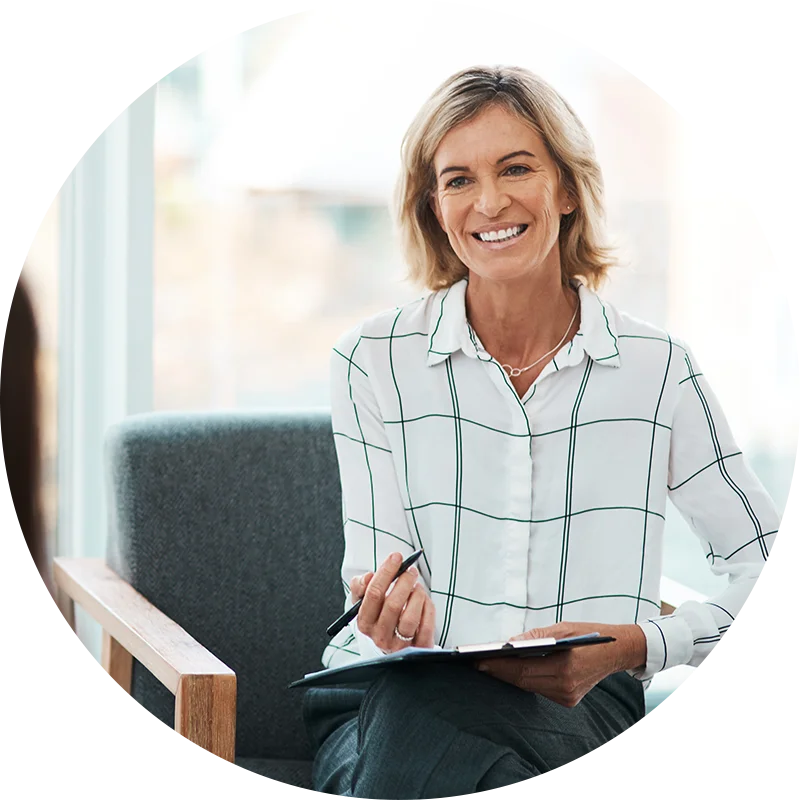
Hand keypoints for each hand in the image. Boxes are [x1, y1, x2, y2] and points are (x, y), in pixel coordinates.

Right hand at [349, 552, 435, 651]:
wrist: (394, 640)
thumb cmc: (379, 613)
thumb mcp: (364, 599)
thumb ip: (360, 585)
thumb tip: (367, 577)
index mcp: (364, 622)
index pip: (373, 594)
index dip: (386, 572)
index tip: (396, 557)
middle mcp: (379, 636)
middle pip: (393, 605)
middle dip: (404, 582)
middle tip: (411, 570)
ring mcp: (399, 645)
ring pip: (410, 618)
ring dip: (417, 596)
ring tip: (417, 587)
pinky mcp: (418, 648)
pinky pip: (426, 626)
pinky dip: (427, 608)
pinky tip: (424, 601)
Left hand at [474, 621, 645, 707]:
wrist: (618, 652)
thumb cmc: (589, 635)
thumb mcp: (562, 628)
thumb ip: (537, 636)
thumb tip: (510, 642)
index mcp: (566, 666)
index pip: (523, 669)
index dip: (499, 666)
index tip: (479, 659)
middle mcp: (566, 686)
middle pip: (523, 681)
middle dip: (498, 672)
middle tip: (476, 662)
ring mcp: (567, 697)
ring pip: (529, 687)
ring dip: (508, 677)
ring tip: (488, 665)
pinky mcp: (568, 701)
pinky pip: (539, 690)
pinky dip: (523, 680)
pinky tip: (510, 671)